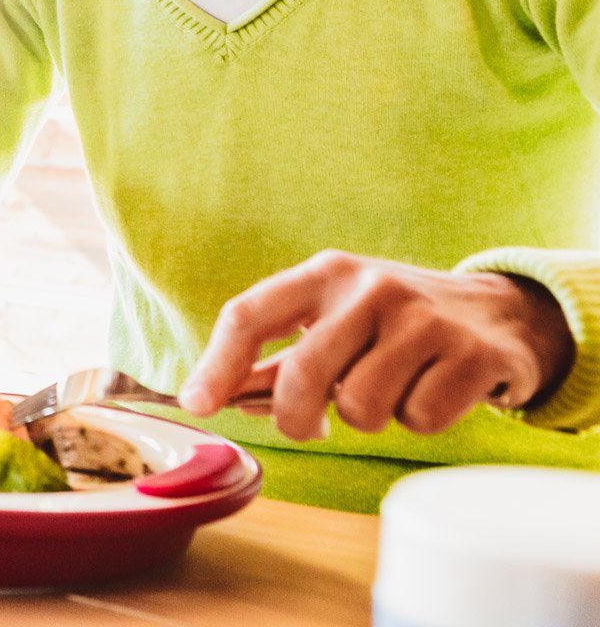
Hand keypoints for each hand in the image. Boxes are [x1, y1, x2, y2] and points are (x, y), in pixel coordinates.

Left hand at [181, 250, 576, 439]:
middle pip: (304, 374)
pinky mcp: (473, 353)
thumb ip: (279, 359)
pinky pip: (420, 418)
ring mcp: (424, 318)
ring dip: (370, 417)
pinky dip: (420, 419)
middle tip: (311, 426)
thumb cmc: (397, 322)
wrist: (502, 312)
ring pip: (362, 406)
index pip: (249, 314)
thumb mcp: (336, 319)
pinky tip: (432, 390)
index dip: (216, 364)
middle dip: (296, 418)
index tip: (197, 404)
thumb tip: (213, 396)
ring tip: (390, 389)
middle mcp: (371, 287)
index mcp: (325, 274)